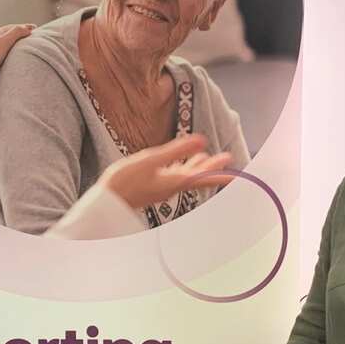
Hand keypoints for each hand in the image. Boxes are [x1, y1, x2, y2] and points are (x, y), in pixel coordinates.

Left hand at [0, 23, 34, 79]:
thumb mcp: (3, 42)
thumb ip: (15, 33)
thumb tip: (27, 29)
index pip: (11, 28)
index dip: (24, 27)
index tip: (35, 28)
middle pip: (7, 35)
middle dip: (19, 34)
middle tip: (30, 36)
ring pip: (4, 44)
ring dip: (14, 43)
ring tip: (22, 46)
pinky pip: (1, 54)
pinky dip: (9, 52)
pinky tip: (11, 58)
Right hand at [99, 134, 233, 209]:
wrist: (105, 203)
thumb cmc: (125, 182)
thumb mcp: (151, 160)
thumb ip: (176, 150)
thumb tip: (202, 140)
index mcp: (175, 181)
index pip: (205, 177)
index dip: (222, 174)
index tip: (238, 175)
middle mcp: (172, 186)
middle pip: (197, 175)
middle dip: (213, 167)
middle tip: (227, 159)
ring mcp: (162, 187)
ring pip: (186, 175)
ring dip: (198, 166)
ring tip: (208, 156)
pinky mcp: (153, 186)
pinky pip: (173, 176)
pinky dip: (181, 167)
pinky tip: (179, 163)